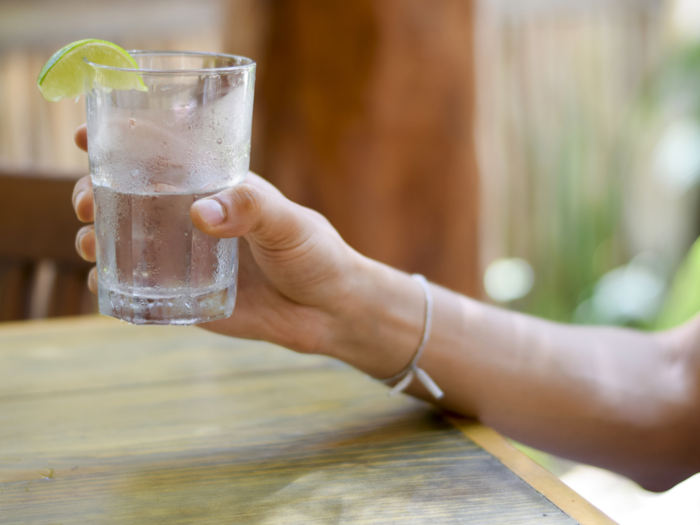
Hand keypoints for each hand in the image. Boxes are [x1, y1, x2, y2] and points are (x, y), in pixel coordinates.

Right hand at [71, 124, 367, 354]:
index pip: (162, 157)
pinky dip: (113, 284)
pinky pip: (140, 287)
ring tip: (90, 245)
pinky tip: (101, 284)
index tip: (85, 136)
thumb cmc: (315, 255)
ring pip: (124, 241)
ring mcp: (185, 258)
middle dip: (93, 192)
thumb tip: (198, 214)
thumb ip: (251, 209)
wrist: (327, 311)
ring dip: (94, 238)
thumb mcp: (288, 223)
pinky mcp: (185, 295)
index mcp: (215, 188)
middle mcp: (192, 219)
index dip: (121, 143)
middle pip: (128, 197)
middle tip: (84, 203)